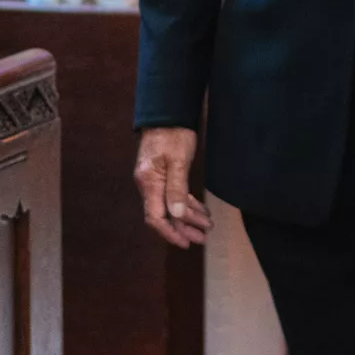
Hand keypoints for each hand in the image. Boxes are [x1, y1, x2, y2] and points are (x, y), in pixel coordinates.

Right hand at [134, 127, 211, 247]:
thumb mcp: (178, 160)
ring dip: (188, 218)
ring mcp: (155, 180)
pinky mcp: (162, 174)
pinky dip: (187, 204)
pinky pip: (173, 195)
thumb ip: (177, 188)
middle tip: (202, 238)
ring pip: (170, 206)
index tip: (185, 243)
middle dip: (183, 229)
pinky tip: (200, 211)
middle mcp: (149, 184)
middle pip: (164, 215)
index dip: (170, 233)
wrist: (167, 112)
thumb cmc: (173, 133)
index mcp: (149, 182)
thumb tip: (177, 216)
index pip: (155, 217)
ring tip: (206, 227)